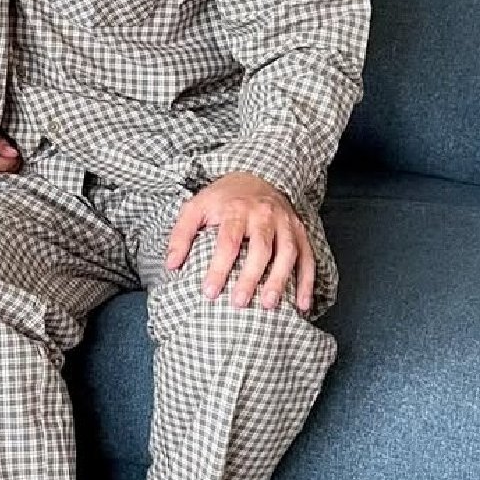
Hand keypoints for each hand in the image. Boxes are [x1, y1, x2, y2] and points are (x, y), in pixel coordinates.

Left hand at [166, 172, 316, 312]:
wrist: (257, 175)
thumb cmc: (223, 198)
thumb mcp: (196, 207)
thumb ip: (181, 234)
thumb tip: (171, 265)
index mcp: (236, 209)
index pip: (227, 241)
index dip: (219, 268)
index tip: (209, 292)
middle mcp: (264, 215)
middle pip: (260, 248)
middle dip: (250, 277)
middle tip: (239, 303)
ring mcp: (286, 223)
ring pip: (287, 253)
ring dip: (280, 280)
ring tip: (269, 305)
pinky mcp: (300, 231)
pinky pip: (308, 257)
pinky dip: (307, 282)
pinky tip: (302, 304)